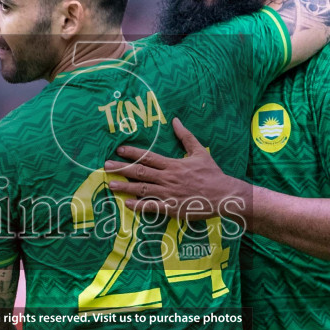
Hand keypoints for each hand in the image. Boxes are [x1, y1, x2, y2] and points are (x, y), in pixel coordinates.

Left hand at [104, 118, 242, 221]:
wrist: (224, 195)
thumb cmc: (211, 173)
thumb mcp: (199, 151)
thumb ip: (185, 136)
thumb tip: (175, 120)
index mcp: (173, 164)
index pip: (148, 157)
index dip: (132, 153)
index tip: (118, 150)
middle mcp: (168, 178)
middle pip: (140, 172)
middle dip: (121, 168)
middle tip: (105, 166)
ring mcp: (169, 194)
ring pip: (142, 190)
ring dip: (125, 187)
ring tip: (110, 184)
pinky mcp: (172, 209)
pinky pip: (152, 207)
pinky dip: (139, 206)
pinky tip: (127, 203)